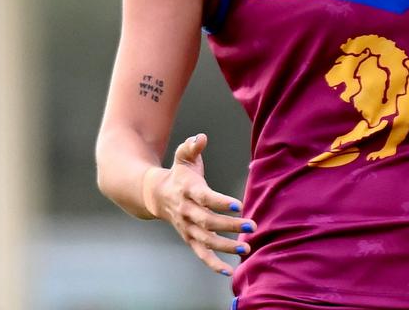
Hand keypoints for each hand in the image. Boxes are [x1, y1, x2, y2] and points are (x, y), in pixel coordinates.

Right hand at [144, 133, 253, 275]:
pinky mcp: (189, 239)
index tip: (238, 206)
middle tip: (252, 226)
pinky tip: (229, 271)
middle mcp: (187, 212)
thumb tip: (201, 137)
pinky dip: (213, 264)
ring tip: (246, 248)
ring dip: (226, 246)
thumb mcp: (182, 157)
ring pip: (206, 240)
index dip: (221, 202)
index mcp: (188, 191)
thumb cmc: (178, 174)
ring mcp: (187, 228)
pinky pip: (201, 254)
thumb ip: (191, 147)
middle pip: (208, 222)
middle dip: (230, 225)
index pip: (205, 198)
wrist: (156, 195)